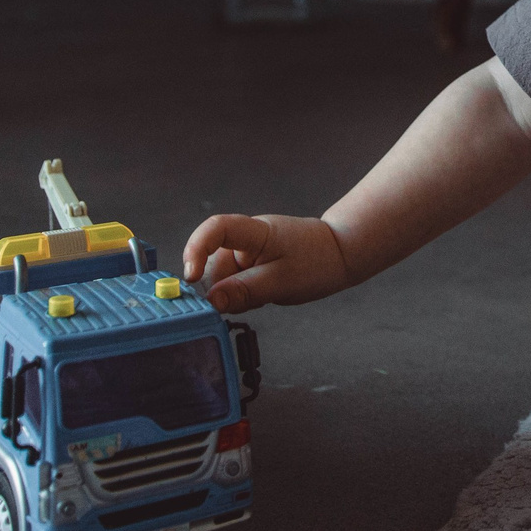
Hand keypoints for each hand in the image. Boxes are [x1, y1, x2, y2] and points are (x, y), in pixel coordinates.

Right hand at [181, 213, 348, 312]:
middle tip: (251, 299)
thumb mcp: (281, 282)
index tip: (191, 277)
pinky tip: (262, 293)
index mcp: (255, 232)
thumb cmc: (317, 261)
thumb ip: (244, 292)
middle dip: (222, 288)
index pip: (216, 229)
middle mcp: (245, 238)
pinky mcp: (249, 264)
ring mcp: (246, 251)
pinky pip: (233, 283)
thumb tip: (211, 302)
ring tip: (264, 293)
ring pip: (221, 278)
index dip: (196, 250)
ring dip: (234, 293)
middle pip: (213, 263)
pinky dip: (241, 293)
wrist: (339, 254)